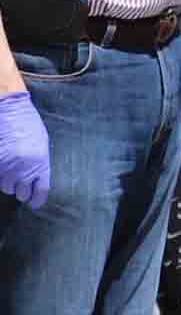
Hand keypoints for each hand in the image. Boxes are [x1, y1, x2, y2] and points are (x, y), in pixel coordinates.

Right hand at [0, 94, 44, 210]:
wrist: (10, 110)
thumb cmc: (29, 126)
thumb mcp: (42, 146)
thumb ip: (39, 164)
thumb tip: (36, 180)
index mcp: (41, 164)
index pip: (41, 191)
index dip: (37, 200)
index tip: (34, 204)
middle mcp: (24, 169)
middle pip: (22, 193)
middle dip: (22, 191)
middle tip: (22, 185)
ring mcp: (7, 168)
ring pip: (7, 187)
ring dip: (9, 182)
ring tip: (12, 169)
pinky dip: (1, 175)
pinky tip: (4, 166)